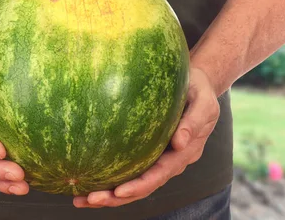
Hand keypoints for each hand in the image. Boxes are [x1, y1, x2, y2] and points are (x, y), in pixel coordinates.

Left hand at [73, 67, 219, 207]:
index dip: (140, 185)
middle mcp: (170, 161)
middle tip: (92, 199)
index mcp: (185, 153)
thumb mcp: (203, 101)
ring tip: (81, 199)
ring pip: (133, 184)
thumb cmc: (198, 89)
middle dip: (117, 197)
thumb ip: (194, 121)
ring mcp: (158, 158)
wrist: (195, 84)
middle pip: (143, 186)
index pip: (160, 174)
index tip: (119, 192)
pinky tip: (85, 182)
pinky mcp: (146, 151)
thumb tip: (180, 143)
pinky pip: (127, 169)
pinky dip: (108, 178)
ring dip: (109, 195)